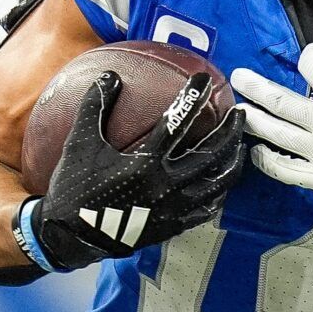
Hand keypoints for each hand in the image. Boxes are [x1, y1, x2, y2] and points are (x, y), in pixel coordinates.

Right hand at [29, 72, 245, 269]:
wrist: (72, 237)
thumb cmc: (74, 187)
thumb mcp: (80, 143)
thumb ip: (95, 107)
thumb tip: (110, 74)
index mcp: (145, 163)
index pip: (177, 122)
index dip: (192, 97)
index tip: (204, 80)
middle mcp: (166, 185)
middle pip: (212, 153)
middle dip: (231, 130)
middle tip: (240, 113)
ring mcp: (174, 208)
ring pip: (218, 182)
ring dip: (233, 160)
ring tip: (240, 145)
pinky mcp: (175, 226)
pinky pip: (208, 208)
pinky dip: (219, 192)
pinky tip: (221, 181)